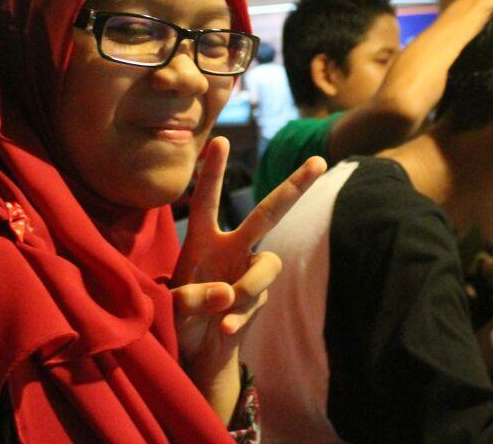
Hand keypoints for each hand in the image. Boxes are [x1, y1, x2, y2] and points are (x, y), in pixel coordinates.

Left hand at [171, 136, 325, 419]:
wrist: (197, 353)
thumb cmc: (178, 320)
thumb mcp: (173, 308)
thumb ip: (194, 298)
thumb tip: (227, 292)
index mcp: (203, 241)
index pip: (207, 201)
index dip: (213, 172)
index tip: (219, 139)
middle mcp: (231, 250)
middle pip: (267, 213)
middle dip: (293, 187)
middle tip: (319, 161)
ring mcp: (248, 274)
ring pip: (268, 264)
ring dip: (249, 285)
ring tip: (226, 307)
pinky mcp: (259, 299)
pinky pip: (256, 303)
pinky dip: (239, 318)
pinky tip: (225, 331)